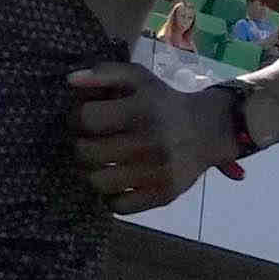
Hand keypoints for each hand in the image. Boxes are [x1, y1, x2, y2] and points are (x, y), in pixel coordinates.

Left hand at [66, 63, 221, 213]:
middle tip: (92, 142)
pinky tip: (119, 182)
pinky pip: (118, 206)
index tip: (85, 120)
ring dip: (94, 172)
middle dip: (82, 146)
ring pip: (97, 182)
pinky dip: (112, 197)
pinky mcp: (163, 195)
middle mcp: (150, 143)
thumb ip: (104, 73)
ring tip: (103, 163)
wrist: (209, 130)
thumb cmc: (164, 103)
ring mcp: (157, 172)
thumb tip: (69, 81)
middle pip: (85, 153)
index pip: (86, 119)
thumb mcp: (138, 79)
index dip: (77, 118)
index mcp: (141, 110)